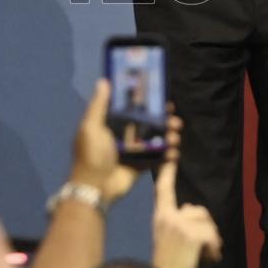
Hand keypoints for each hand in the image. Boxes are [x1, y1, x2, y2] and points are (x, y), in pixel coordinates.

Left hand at [71, 79, 181, 204]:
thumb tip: (104, 80)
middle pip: (147, 122)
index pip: (132, 107)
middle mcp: (123, 134)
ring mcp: (133, 150)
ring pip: (155, 139)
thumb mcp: (91, 127)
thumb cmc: (92, 154)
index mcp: (111, 123)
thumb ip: (98, 105)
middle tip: (175, 120)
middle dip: (163, 120)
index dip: (147, 102)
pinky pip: (156, 157)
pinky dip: (167, 154)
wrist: (96, 187)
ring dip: (168, 136)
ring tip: (176, 137)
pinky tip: (175, 153)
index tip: (162, 98)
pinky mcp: (140, 165)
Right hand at [151, 161, 221, 267]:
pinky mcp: (190, 235)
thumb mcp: (168, 238)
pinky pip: (212, 236)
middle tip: (202, 249)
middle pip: (200, 211)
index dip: (168, 173)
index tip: (171, 156)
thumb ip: (178, 222)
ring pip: (208, 225)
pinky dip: (214, 249)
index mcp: (160, 217)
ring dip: (212, 242)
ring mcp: (178, 225)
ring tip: (203, 256)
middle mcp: (167, 217)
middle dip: (207, 229)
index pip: (164, 190)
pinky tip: (209, 259)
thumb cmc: (168, 266)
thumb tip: (193, 209)